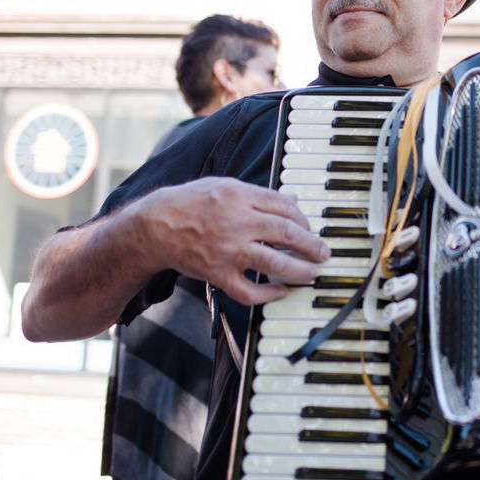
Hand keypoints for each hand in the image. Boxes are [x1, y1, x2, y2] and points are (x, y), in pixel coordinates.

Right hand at [132, 176, 329, 305]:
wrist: (155, 227)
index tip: (310, 228)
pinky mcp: (219, 274)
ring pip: (275, 264)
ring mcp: (229, 251)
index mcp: (240, 196)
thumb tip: (291, 200)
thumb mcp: (224, 185)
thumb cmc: (190, 203)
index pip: (285, 207)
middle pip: (287, 234)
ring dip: (300, 270)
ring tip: (312, 272)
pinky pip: (250, 291)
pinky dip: (269, 294)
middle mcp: (237, 223)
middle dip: (312, 245)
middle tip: (323, 252)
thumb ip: (258, 194)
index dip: (303, 219)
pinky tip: (282, 291)